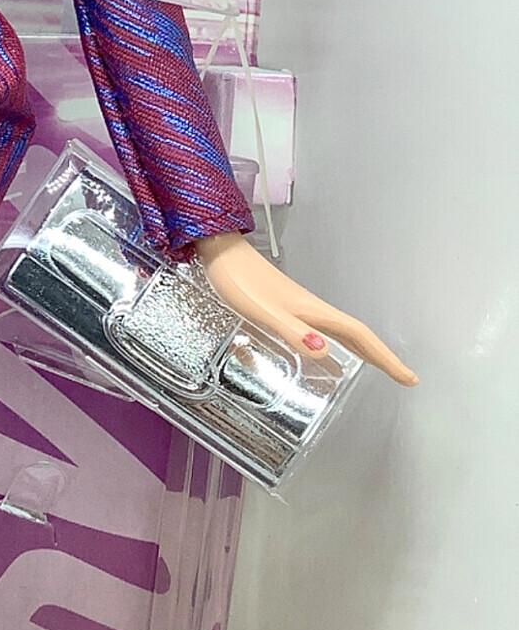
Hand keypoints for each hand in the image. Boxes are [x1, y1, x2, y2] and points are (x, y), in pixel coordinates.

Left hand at [192, 232, 418, 386]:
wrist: (220, 252)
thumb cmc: (239, 281)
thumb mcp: (263, 310)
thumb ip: (291, 330)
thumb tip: (325, 352)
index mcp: (312, 311)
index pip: (358, 336)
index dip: (384, 356)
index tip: (409, 377)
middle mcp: (311, 309)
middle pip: (354, 334)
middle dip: (379, 356)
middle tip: (402, 377)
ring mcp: (298, 306)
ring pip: (337, 332)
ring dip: (358, 350)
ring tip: (372, 369)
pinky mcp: (283, 305)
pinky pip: (317, 330)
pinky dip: (330, 343)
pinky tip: (320, 353)